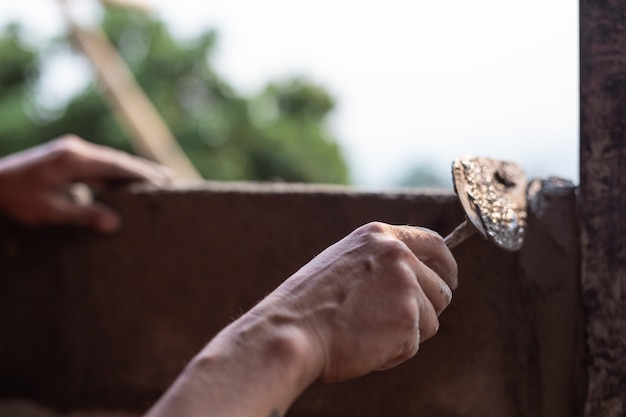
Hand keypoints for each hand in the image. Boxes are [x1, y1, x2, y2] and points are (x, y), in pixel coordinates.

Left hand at [0, 135, 169, 232]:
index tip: (165, 180)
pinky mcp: (65, 156)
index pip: (117, 165)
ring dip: (129, 171)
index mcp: (73, 160)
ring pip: (108, 160)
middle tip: (169, 179)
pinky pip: (97, 163)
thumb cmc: (14, 199)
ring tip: (154, 181)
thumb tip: (116, 224)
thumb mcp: (48, 211)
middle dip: (143, 169)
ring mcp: (69, 150)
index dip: (143, 173)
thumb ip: (84, 215)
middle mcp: (75, 149)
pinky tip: (124, 183)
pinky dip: (114, 173)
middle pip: (117, 159)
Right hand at [254, 222, 457, 382]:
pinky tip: (364, 345)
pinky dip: (393, 353)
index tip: (448, 280)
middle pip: (440, 289)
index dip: (447, 265)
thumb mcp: (345, 263)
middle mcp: (398, 255)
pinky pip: (414, 345)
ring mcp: (406, 286)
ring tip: (366, 332)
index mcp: (379, 236)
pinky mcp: (408, 319)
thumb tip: (416, 279)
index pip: (434, 243)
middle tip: (395, 324)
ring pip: (431, 321)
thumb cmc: (311, 305)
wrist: (292, 331)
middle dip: (426, 310)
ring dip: (406, 334)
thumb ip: (381, 263)